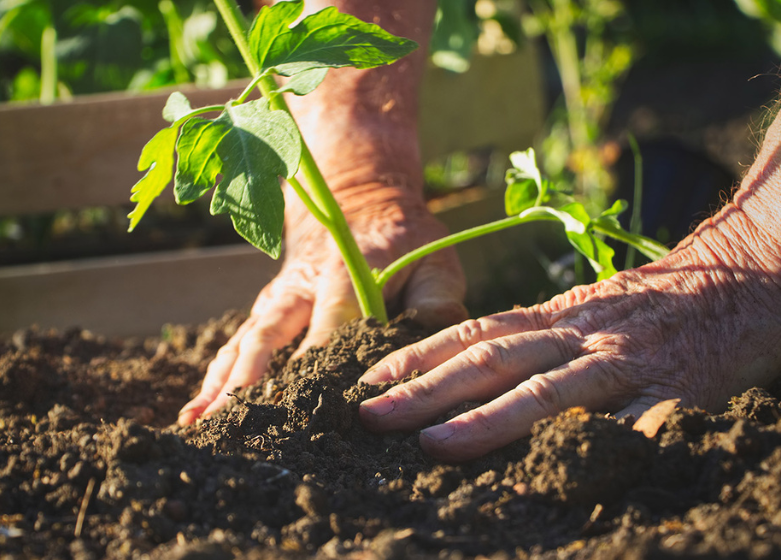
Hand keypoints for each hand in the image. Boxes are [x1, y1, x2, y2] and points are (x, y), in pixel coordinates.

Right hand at [176, 0, 440, 425]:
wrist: (358, 201)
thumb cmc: (404, 242)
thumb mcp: (434, 264)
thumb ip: (437, 307)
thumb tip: (433, 358)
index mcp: (345, 272)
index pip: (330, 323)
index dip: (317, 362)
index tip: (308, 406)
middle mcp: (300, 286)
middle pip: (269, 335)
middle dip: (249, 381)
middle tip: (232, 423)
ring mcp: (278, 298)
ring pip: (244, 342)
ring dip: (222, 383)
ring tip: (199, 423)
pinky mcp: (267, 309)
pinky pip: (237, 344)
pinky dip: (217, 377)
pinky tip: (197, 412)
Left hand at [358, 204, 780, 460]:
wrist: (736, 276)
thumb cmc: (646, 303)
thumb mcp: (581, 310)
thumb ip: (534, 338)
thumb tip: (466, 373)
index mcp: (554, 318)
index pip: (472, 334)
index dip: (417, 358)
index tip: (369, 385)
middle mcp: (577, 335)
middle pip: (492, 361)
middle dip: (427, 390)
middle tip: (371, 417)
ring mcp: (621, 361)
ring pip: (547, 390)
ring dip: (488, 420)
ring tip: (433, 445)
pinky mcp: (674, 388)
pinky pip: (635, 422)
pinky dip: (600, 444)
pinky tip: (563, 473)